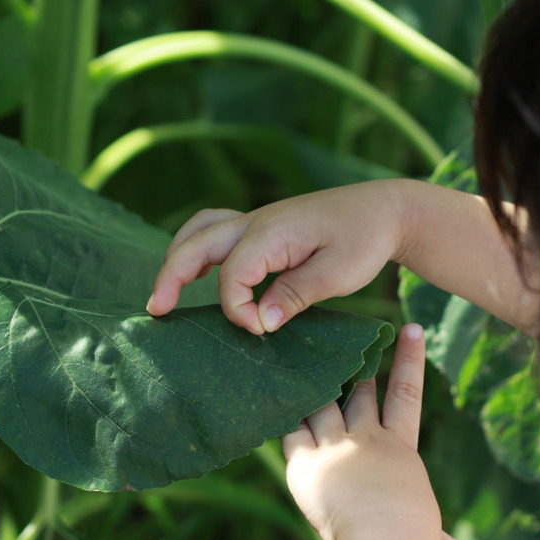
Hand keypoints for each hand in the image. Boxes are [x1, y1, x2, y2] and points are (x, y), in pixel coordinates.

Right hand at [147, 181, 412, 334]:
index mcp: (271, 232)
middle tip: (156, 312)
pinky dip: (196, 248)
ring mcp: (255, 220)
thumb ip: (295, 295)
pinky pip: (215, 231)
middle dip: (171, 277)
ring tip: (164, 294)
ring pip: (199, 232)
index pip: (232, 275)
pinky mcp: (261, 226)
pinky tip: (194, 272)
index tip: (261, 331)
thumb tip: (260, 322)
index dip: (237, 309)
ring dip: (177, 258)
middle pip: (195, 244)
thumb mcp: (338, 273)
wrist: (383, 209)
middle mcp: (254, 221)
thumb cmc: (364, 239)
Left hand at [282, 324, 451, 539]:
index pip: (407, 395)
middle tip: (347, 348)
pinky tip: (272, 398)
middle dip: (355, 372)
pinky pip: (290, 430)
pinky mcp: (304, 460)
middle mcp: (366, 438)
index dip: (409, 359)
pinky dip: (283, 416)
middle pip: (359, 393)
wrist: (382, 537)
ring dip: (314, 388)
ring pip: (321, 405)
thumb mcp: (426, 536)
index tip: (411, 329)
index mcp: (400, 449)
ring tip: (300, 362)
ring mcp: (334, 445)